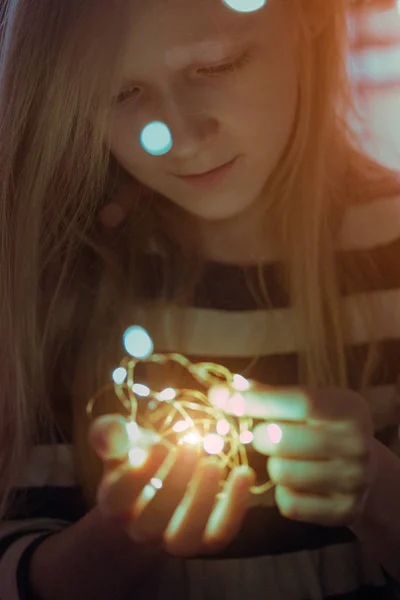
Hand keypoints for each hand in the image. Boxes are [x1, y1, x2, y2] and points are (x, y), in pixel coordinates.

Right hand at [89, 415, 254, 556]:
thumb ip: (110, 433)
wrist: (154, 493)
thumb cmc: (137, 458)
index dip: (135, 475)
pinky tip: (244, 473)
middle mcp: (140, 529)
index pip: (117, 498)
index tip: (155, 445)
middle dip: (172, 483)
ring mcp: (173, 540)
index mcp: (114, 503)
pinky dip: (235, 507)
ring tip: (212, 463)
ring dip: (201, 501)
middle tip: (190, 446)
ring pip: (184, 536)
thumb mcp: (122, 441)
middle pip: (151, 521)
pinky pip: (220, 533)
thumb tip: (111, 433)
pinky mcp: (205, 540)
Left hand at [209, 384, 377, 526]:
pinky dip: (284, 493)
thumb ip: (269, 394)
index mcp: (348, 409)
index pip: (298, 402)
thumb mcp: (308, 403)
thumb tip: (227, 388)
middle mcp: (358, 444)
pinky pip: (289, 504)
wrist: (366, 469)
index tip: (219, 397)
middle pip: (281, 440)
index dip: (255, 400)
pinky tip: (298, 483)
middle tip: (268, 435)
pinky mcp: (344, 511)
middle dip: (262, 436)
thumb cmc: (324, 427)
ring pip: (280, 473)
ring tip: (289, 458)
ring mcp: (354, 481)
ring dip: (274, 465)